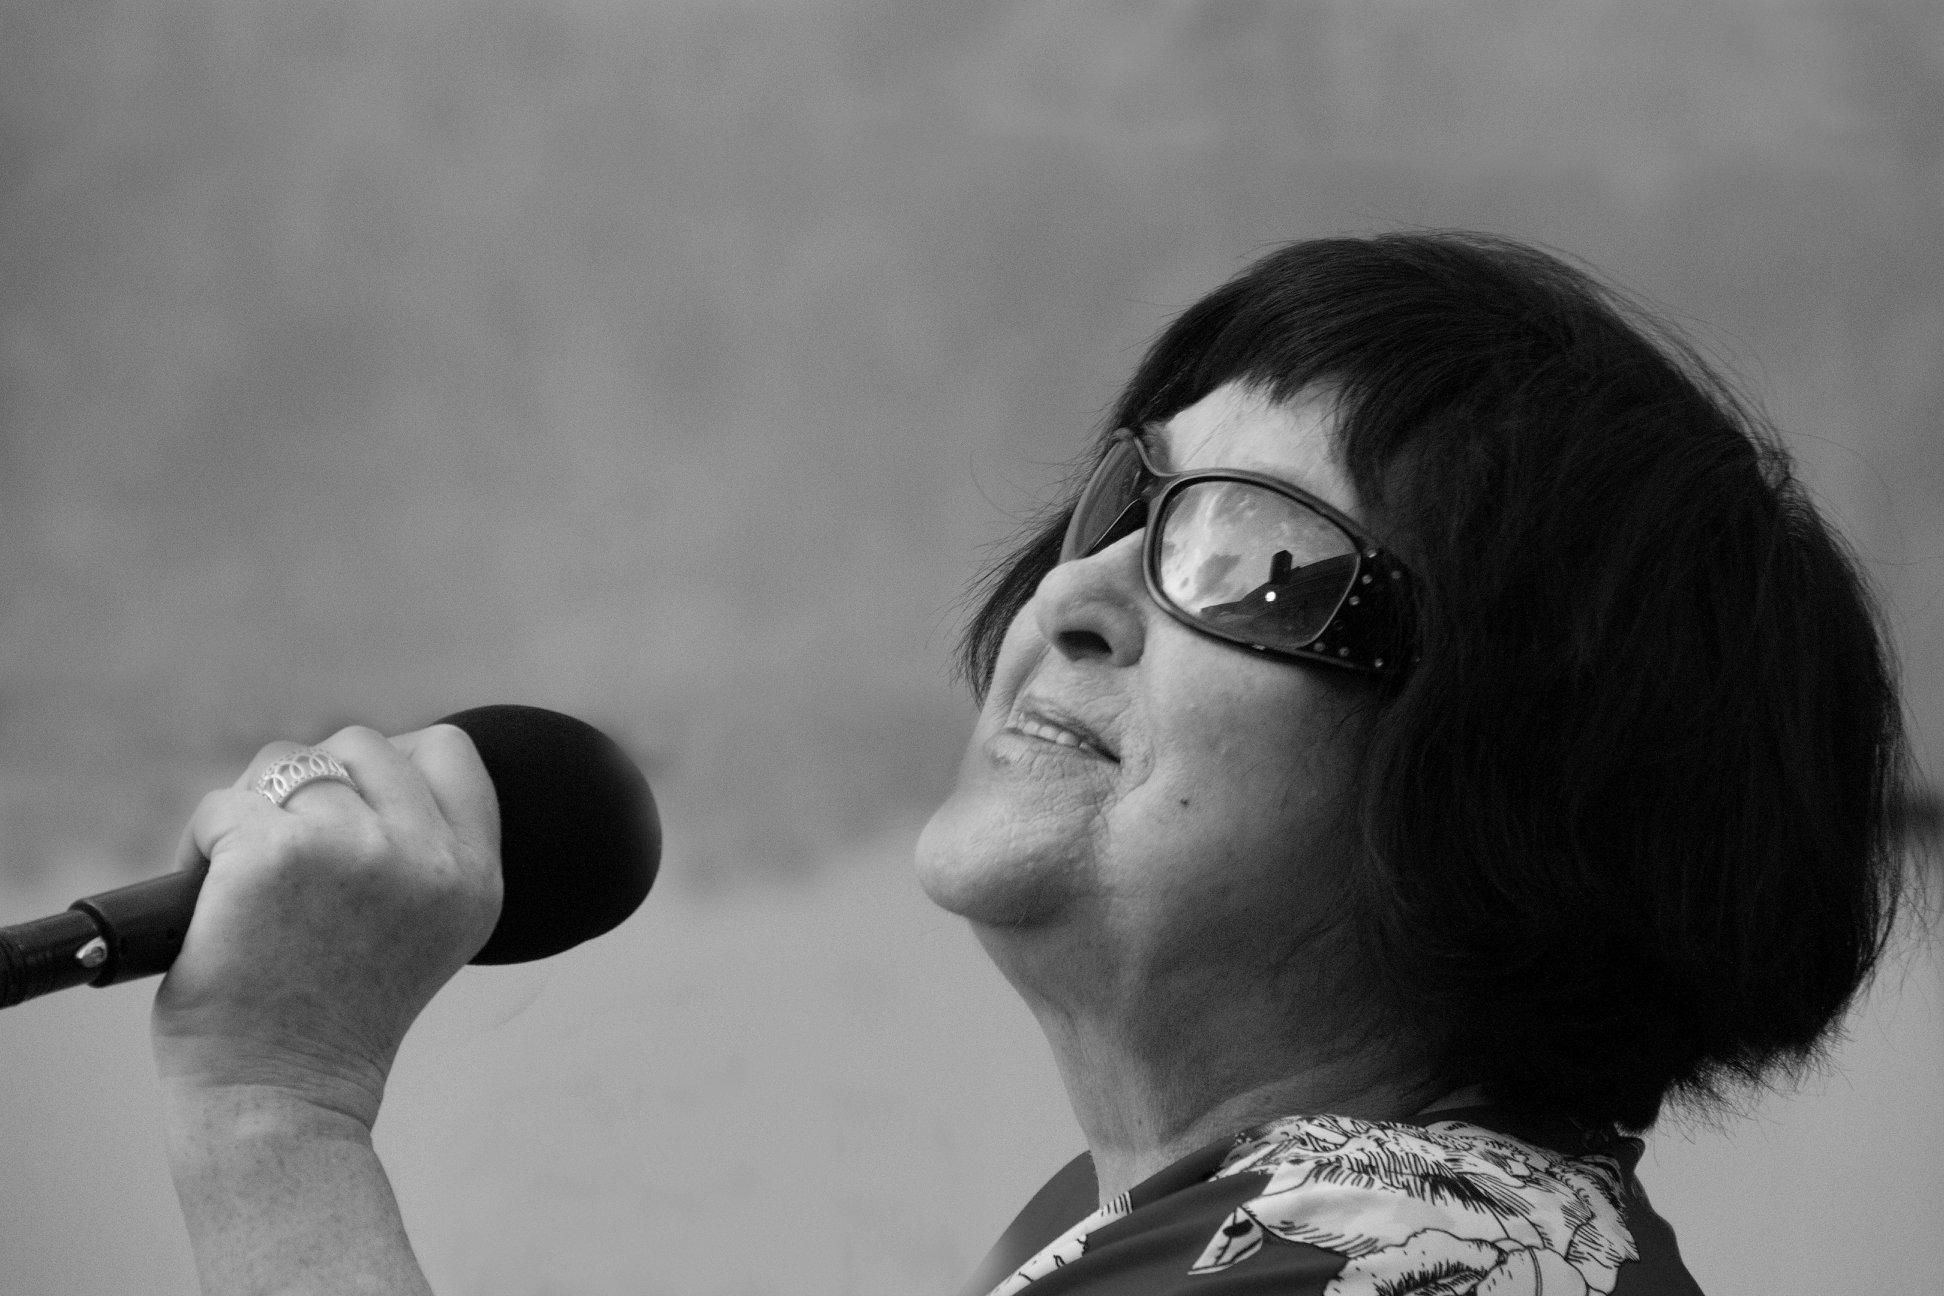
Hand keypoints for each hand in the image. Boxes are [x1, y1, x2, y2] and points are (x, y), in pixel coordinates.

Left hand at [152, 724, 501, 1127]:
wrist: (279, 1096)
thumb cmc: (332, 1018)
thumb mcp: (424, 928)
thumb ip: (420, 847)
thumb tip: (362, 766)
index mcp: (474, 876)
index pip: (450, 751)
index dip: (394, 767)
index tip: (355, 815)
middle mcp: (426, 858)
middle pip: (361, 745)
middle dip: (312, 787)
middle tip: (290, 862)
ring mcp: (353, 850)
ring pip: (286, 763)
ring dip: (254, 811)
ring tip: (249, 885)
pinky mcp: (273, 854)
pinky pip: (224, 804)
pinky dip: (203, 843)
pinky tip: (211, 897)